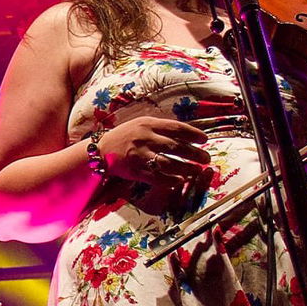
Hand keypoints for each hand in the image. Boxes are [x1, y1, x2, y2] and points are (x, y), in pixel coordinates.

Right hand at [97, 115, 212, 197]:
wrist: (100, 150)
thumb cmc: (125, 137)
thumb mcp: (141, 124)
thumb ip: (160, 127)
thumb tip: (186, 132)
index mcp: (148, 124)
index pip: (177, 128)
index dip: (193, 134)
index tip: (205, 140)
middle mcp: (144, 137)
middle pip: (176, 146)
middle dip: (194, 153)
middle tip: (206, 158)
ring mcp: (139, 154)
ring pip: (168, 163)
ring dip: (185, 168)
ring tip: (196, 171)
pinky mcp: (134, 170)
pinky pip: (156, 177)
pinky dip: (170, 180)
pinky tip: (179, 182)